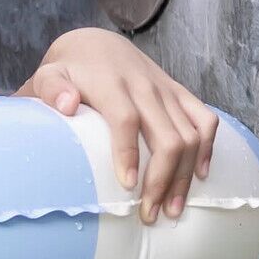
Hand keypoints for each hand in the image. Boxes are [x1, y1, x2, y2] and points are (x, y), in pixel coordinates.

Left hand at [25, 27, 221, 222]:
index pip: (126, 118)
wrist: (98, 44)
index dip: (128, 152)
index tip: (127, 185)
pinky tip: (201, 175)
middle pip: (166, 136)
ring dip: (185, 175)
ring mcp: (166, 89)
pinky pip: (205, 119)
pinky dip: (208, 148)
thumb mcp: (50, 74)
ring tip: (173, 209)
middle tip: (149, 214)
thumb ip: (52, 88)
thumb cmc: (70, 70)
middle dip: (162, 179)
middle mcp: (144, 85)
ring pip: (190, 135)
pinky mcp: (180, 92)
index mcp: (111, 83)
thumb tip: (67, 105)